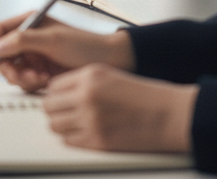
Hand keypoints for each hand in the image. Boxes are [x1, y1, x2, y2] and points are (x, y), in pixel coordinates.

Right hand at [0, 11, 135, 90]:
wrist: (108, 63)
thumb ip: (25, 40)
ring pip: (12, 70)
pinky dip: (31, 84)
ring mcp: (34, 56)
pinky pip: (24, 81)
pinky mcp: (40, 72)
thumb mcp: (54, 40)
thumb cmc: (87, 45)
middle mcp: (30, 38)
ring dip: (23, 77)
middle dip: (10, 67)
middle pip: (3, 53)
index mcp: (31, 22)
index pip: (0, 29)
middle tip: (22, 76)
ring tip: (40, 78)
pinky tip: (46, 82)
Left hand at [43, 64, 196, 153]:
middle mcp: (87, 96)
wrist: (167, 114)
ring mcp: (91, 120)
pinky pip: (69, 140)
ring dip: (61, 124)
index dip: (55, 93)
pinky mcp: (98, 141)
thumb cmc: (143, 95)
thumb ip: (83, 81)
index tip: (60, 98)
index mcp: (90, 76)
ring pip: (54, 125)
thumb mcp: (109, 75)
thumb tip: (60, 92)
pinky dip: (73, 138)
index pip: (53, 85)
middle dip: (54, 109)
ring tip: (74, 123)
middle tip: (63, 111)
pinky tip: (84, 133)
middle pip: (49, 106)